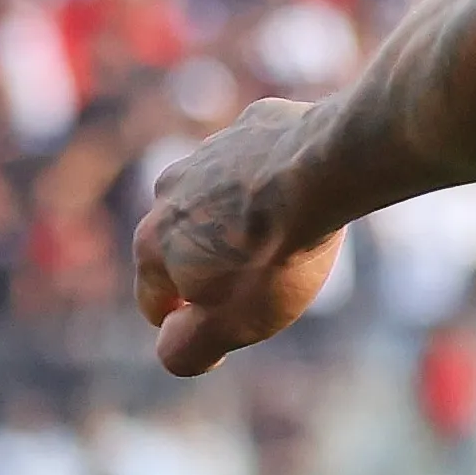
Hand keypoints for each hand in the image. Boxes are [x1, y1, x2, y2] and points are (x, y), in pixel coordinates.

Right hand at [133, 99, 345, 375]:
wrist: (323, 169)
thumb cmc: (275, 253)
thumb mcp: (231, 324)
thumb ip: (188, 348)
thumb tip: (170, 347)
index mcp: (152, 243)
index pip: (153, 302)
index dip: (187, 323)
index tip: (226, 325)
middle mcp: (166, 193)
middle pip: (179, 247)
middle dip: (207, 268)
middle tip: (257, 282)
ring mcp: (207, 153)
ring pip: (212, 200)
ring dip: (233, 219)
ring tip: (278, 235)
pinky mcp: (250, 126)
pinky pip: (251, 163)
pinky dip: (265, 181)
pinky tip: (297, 193)